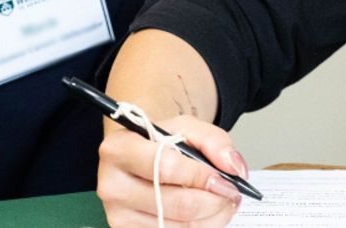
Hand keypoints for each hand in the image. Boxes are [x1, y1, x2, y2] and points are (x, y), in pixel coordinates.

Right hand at [97, 114, 250, 227]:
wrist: (140, 157)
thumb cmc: (160, 142)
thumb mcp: (186, 127)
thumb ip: (214, 140)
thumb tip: (234, 168)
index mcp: (119, 149)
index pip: (166, 167)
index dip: (202, 176)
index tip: (226, 179)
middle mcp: (112, 184)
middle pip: (177, 204)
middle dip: (215, 201)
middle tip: (233, 192)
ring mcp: (118, 214)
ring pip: (180, 227)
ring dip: (213, 217)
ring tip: (224, 201)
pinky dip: (201, 227)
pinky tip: (208, 213)